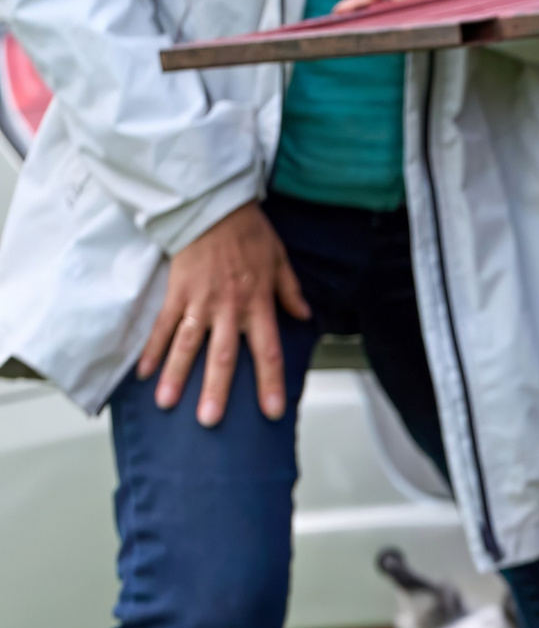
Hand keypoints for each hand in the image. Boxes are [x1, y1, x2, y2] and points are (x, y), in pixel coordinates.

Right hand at [140, 202, 310, 426]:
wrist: (212, 207)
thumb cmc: (248, 232)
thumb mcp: (280, 261)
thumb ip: (291, 292)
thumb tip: (305, 316)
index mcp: (258, 304)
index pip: (267, 352)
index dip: (270, 383)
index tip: (272, 411)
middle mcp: (228, 309)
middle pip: (222, 356)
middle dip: (215, 390)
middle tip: (209, 421)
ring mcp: (199, 302)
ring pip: (187, 345)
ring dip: (176, 376)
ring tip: (167, 403)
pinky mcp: (175, 292)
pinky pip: (161, 325)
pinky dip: (152, 349)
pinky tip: (143, 372)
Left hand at [334, 0, 488, 12]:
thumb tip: (342, 12)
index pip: (401, 21)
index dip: (397, 24)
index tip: (395, 22)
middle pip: (423, 22)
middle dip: (417, 20)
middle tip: (416, 5)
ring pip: (445, 19)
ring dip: (438, 14)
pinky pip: (465, 12)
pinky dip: (457, 9)